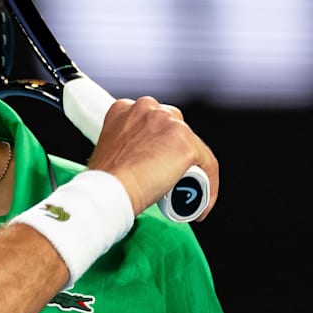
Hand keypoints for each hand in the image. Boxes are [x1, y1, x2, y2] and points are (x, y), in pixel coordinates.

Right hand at [86, 96, 218, 220]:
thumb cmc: (103, 179)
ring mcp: (170, 124)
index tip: (156, 166)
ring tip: (183, 194)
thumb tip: (134, 161)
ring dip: (192, 169)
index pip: (154, 124)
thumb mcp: (107, 149)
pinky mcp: (186, 144)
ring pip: (193, 147)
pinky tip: (199, 205)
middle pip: (175, 130)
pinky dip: (209, 186)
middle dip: (174, 154)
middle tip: (167, 181)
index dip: (157, 147)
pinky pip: (208, 165)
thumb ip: (121, 144)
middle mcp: (148, 108)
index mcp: (125, 108)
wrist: (107, 189)